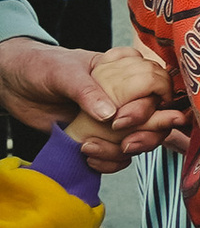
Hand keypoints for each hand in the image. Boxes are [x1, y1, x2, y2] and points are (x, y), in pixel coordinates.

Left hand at [0, 32, 181, 159]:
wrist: (14, 83)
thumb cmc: (41, 65)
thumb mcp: (63, 72)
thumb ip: (87, 90)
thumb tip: (110, 115)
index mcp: (123, 71)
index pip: (157, 86)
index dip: (151, 105)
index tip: (124, 120)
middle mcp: (125, 95)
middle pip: (158, 119)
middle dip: (145, 135)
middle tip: (124, 143)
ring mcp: (114, 118)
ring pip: (142, 140)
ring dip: (122, 152)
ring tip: (90, 148)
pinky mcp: (101, 137)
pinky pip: (120, 156)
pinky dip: (109, 162)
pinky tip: (88, 156)